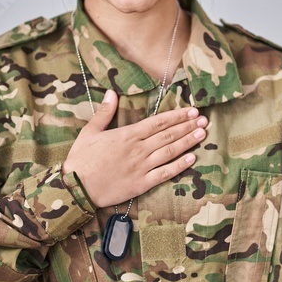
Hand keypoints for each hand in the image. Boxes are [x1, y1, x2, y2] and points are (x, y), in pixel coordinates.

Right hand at [61, 90, 207, 208]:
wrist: (77, 188)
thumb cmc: (81, 160)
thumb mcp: (90, 132)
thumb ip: (104, 112)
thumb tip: (112, 92)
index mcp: (127, 135)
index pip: (157, 122)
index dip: (176, 115)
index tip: (191, 110)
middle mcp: (138, 149)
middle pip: (168, 135)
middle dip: (187, 126)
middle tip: (203, 119)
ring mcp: (141, 167)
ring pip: (170, 151)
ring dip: (188, 142)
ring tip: (202, 133)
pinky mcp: (142, 183)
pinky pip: (165, 173)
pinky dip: (180, 165)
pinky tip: (192, 158)